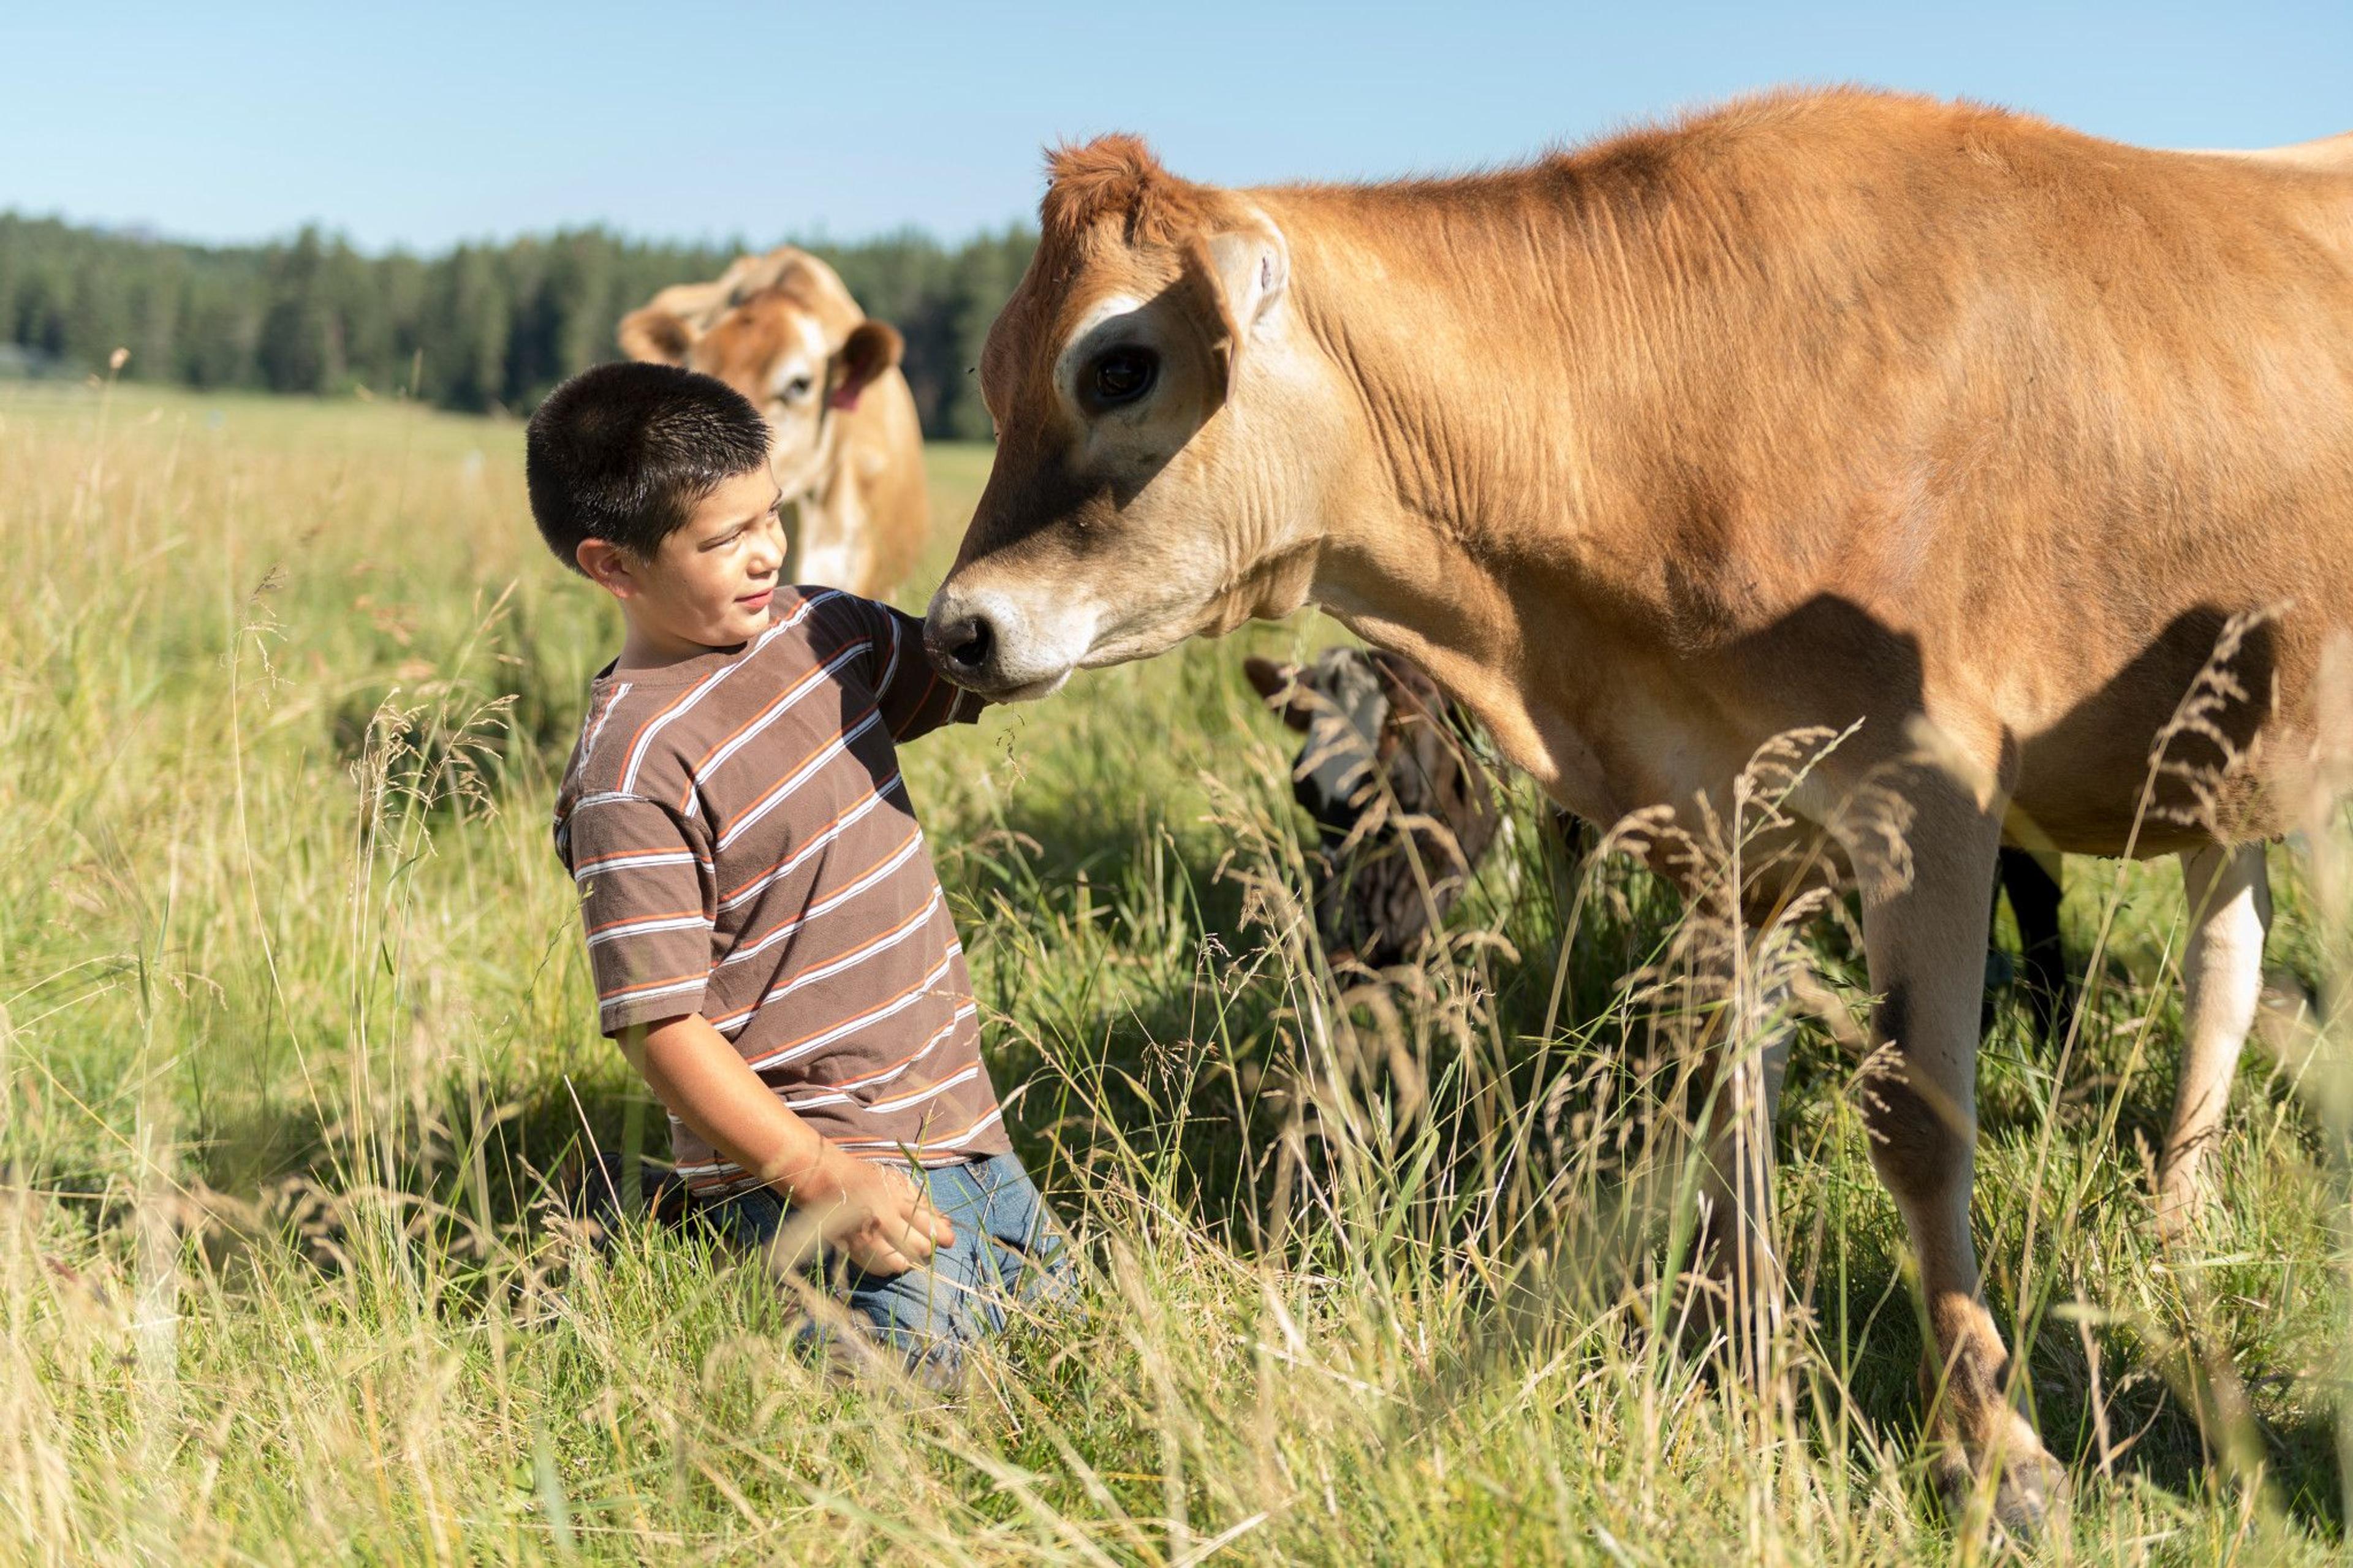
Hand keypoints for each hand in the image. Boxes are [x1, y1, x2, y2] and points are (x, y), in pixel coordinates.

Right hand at [803, 1157, 954, 1276]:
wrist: (829, 1180)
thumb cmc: (868, 1178)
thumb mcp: (898, 1180)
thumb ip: (921, 1200)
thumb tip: (945, 1221)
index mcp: (897, 1199)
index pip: (927, 1223)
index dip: (941, 1235)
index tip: (949, 1241)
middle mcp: (884, 1219)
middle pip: (917, 1245)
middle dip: (926, 1248)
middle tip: (927, 1246)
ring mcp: (868, 1236)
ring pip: (900, 1261)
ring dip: (910, 1260)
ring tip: (911, 1256)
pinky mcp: (854, 1247)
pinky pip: (879, 1266)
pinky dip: (890, 1266)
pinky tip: (894, 1261)